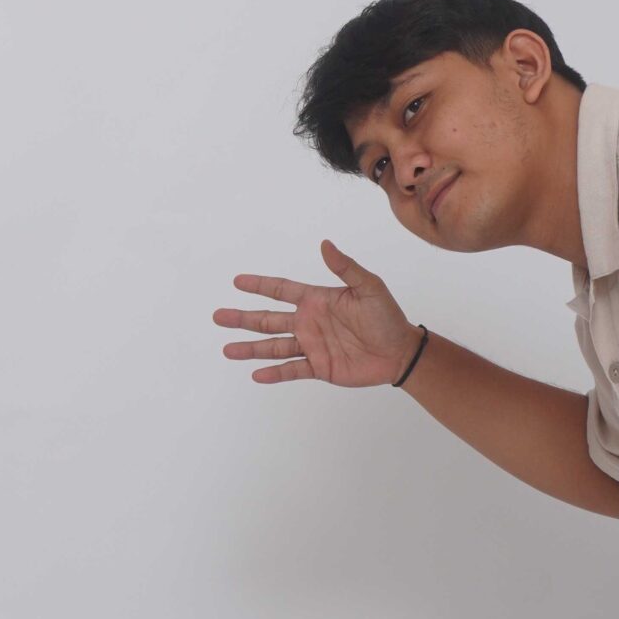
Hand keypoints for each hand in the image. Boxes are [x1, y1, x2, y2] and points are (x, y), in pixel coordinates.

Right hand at [213, 240, 418, 387]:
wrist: (400, 351)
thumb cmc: (387, 316)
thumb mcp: (369, 287)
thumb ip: (346, 268)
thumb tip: (325, 244)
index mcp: (316, 300)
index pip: (281, 290)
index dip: (259, 285)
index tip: (237, 282)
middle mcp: (308, 322)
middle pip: (268, 320)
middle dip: (243, 318)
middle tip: (218, 316)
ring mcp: (312, 346)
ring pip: (274, 346)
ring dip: (251, 348)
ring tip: (228, 350)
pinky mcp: (319, 367)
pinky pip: (292, 369)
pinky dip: (274, 373)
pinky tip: (256, 374)